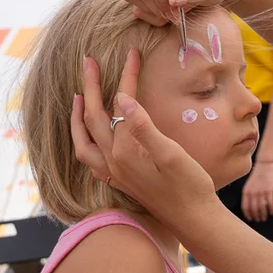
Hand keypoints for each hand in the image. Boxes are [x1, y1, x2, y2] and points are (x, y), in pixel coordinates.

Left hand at [71, 49, 219, 231]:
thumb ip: (144, 127)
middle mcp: (113, 162)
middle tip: (89, 61)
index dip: (126, 76)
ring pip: (84, 141)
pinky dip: (85, 142)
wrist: (194, 220)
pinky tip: (92, 136)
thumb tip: (122, 99)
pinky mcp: (121, 181)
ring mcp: (115, 173)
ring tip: (78, 97)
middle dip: (91, 86)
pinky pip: (91, 159)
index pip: (121, 104)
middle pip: (93, 117)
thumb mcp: (171, 154)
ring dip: (78, 117)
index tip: (132, 53)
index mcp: (125, 151)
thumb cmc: (190, 187)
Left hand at [241, 161, 272, 222]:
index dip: (248, 215)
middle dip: (256, 216)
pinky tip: (272, 212)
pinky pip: (270, 203)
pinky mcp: (269, 190)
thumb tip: (250, 205)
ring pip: (262, 208)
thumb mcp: (249, 184)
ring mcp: (261, 192)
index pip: (245, 207)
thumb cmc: (256, 174)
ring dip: (263, 214)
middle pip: (254, 209)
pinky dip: (271, 209)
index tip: (250, 219)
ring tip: (265, 218)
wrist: (264, 164)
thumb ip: (248, 194)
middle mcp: (252, 193)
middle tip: (259, 220)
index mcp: (246, 191)